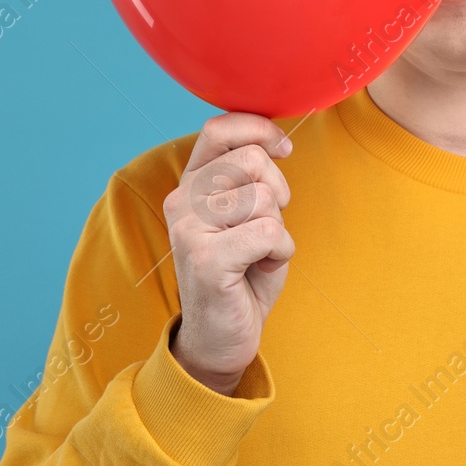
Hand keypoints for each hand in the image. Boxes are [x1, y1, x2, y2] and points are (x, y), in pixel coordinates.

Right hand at [161, 112, 295, 395]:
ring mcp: (189, 229)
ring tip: (258, 253)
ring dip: (278, 229)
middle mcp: (181, 200)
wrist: (221, 337)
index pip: (219, 128)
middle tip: (269, 223)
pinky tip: (261, 268)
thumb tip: (275, 142)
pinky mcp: (205, 259)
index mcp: (191, 183)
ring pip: (264, 198)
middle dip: (278, 190)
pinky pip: (269, 232)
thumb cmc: (242, 272)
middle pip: (252, 160)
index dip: (260, 130)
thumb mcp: (246, 214)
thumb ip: (249, 177)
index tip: (283, 150)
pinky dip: (281, 251)